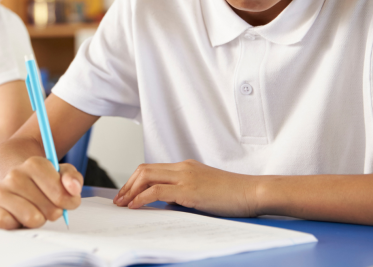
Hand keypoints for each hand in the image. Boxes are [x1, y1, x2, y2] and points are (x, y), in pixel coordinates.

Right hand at [0, 157, 82, 229]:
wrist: (12, 178)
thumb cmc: (41, 180)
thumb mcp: (61, 174)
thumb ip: (72, 179)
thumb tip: (73, 189)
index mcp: (34, 164)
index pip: (61, 194)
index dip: (68, 202)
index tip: (66, 202)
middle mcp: (15, 175)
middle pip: (49, 209)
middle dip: (53, 212)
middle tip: (46, 206)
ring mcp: (0, 191)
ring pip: (32, 218)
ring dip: (38, 220)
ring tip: (34, 211)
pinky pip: (7, 224)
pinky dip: (16, 225)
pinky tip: (18, 216)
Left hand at [114, 160, 260, 216]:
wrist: (253, 192)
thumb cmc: (233, 195)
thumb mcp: (203, 192)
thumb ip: (184, 194)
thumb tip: (166, 204)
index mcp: (186, 167)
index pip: (152, 169)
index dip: (135, 181)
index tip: (126, 194)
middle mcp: (182, 168)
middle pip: (144, 169)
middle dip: (127, 185)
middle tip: (119, 200)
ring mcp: (185, 177)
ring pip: (147, 176)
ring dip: (130, 191)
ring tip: (123, 204)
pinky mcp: (189, 190)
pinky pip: (157, 191)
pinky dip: (142, 198)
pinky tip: (135, 206)